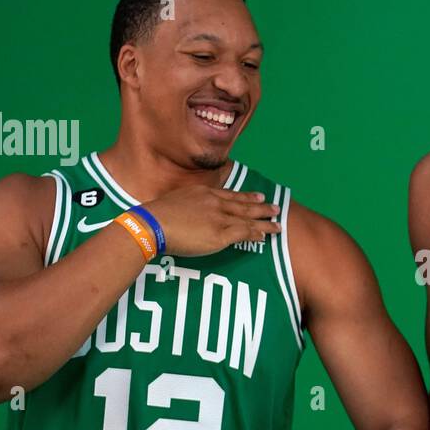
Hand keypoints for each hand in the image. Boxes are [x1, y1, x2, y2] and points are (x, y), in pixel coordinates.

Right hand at [142, 185, 280, 256]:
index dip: (246, 197)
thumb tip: (186, 213)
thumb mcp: (173, 201)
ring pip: (248, 219)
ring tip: (277, 225)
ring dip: (264, 222)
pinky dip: (255, 235)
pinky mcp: (220, 234)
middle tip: (275, 207)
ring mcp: (219, 217)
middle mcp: (214, 202)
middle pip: (243, 205)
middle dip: (261, 207)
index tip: (258, 197)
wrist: (152, 224)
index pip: (229, 195)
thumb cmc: (155, 217)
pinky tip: (263, 237)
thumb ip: (186, 205)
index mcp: (203, 192)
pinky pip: (244, 233)